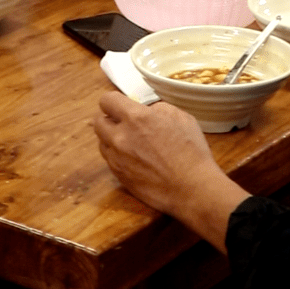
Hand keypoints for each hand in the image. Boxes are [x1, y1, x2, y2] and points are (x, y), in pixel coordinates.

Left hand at [94, 92, 248, 250]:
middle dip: (109, 118)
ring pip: (101, 142)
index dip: (114, 100)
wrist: (192, 188)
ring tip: (130, 141)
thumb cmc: (191, 151)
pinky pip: (109, 160)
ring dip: (111, 138)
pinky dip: (117, 155)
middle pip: (98, 121)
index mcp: (136, 118)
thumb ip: (158, 109)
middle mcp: (121, 137)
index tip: (121, 103)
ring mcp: (117, 159)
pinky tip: (134, 157)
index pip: (107, 100)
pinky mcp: (119, 177)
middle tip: (123, 121)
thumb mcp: (181, 117)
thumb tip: (147, 110)